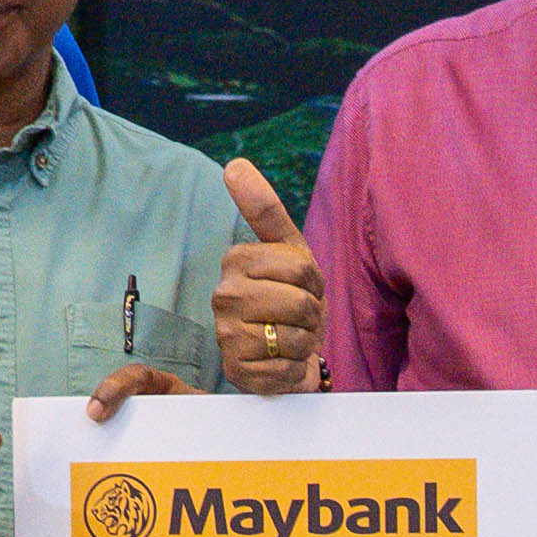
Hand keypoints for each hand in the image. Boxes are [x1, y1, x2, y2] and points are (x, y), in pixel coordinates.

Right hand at [215, 159, 323, 396]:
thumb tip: (234, 164)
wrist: (288, 352)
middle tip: (297, 315)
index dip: (313, 281)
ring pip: (295, 335)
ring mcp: (227, 336)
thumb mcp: (288, 249)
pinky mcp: (237, 371)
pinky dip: (296, 368)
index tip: (300, 286)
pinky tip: (282, 362)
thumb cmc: (291, 295)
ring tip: (290, 338)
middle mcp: (223, 296)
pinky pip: (288, 367)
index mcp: (235, 261)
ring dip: (305, 341)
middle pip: (299, 301)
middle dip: (311, 312)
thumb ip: (264, 208)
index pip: (300, 269)